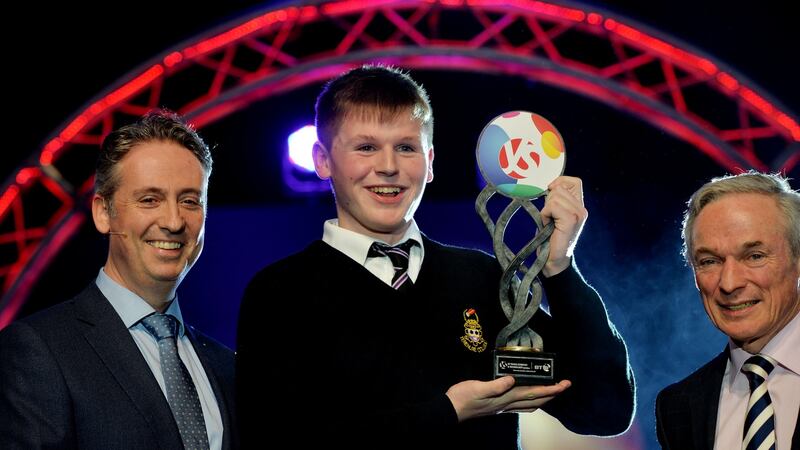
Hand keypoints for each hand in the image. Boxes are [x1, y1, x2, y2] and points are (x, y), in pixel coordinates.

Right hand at [446, 376, 570, 421]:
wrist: (451, 409)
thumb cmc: (463, 397)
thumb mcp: (477, 388)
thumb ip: (495, 385)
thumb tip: (512, 379)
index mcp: (506, 397)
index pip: (533, 393)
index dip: (550, 389)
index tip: (564, 384)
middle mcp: (508, 403)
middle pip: (536, 400)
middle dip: (553, 394)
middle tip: (565, 385)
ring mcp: (504, 406)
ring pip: (531, 404)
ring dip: (544, 398)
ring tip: (553, 391)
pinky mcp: (498, 405)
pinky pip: (522, 405)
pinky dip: (532, 401)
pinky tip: (530, 396)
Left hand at [540, 176, 587, 276]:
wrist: (553, 259)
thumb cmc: (550, 237)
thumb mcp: (554, 214)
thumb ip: (555, 200)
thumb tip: (549, 185)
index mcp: (579, 206)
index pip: (574, 182)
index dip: (560, 182)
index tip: (550, 193)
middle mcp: (582, 209)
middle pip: (560, 188)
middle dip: (549, 200)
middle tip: (550, 216)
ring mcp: (578, 214)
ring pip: (555, 196)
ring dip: (546, 209)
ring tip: (549, 222)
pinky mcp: (571, 220)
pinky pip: (552, 206)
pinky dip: (545, 214)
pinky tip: (548, 225)